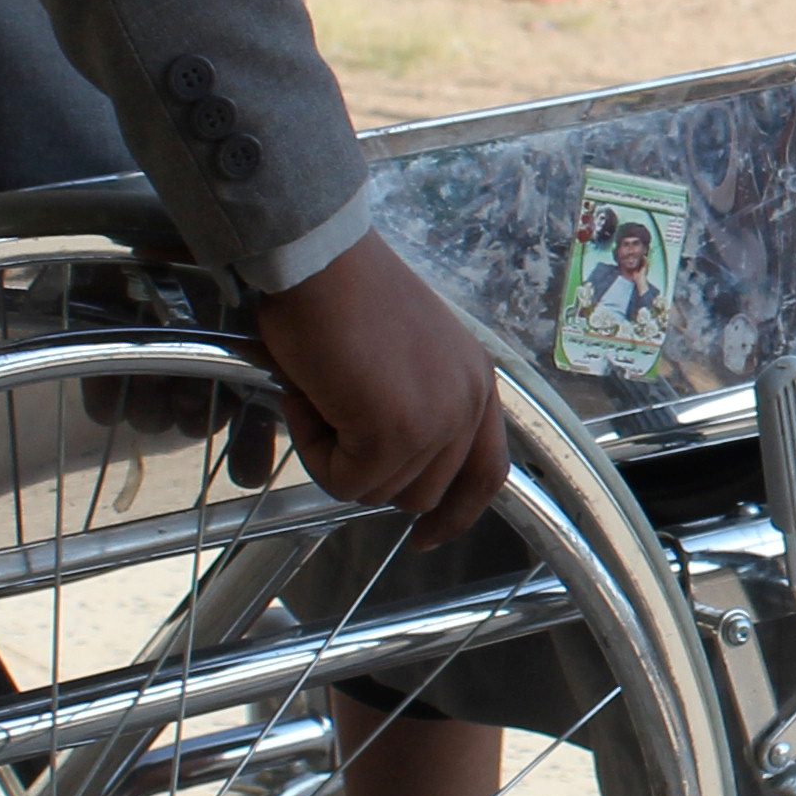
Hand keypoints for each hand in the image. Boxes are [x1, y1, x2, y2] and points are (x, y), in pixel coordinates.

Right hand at [251, 238, 505, 552]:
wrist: (318, 256)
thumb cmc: (342, 292)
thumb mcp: (403, 358)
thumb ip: (414, 408)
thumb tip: (382, 467)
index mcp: (476, 381)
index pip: (487, 472)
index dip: (457, 513)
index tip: (426, 539)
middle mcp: (470, 401)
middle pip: (422, 493)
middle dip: (366, 471)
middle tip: (330, 413)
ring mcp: (438, 420)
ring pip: (376, 492)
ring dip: (334, 454)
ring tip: (320, 390)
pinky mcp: (397, 431)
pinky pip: (344, 481)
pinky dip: (312, 446)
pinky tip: (308, 393)